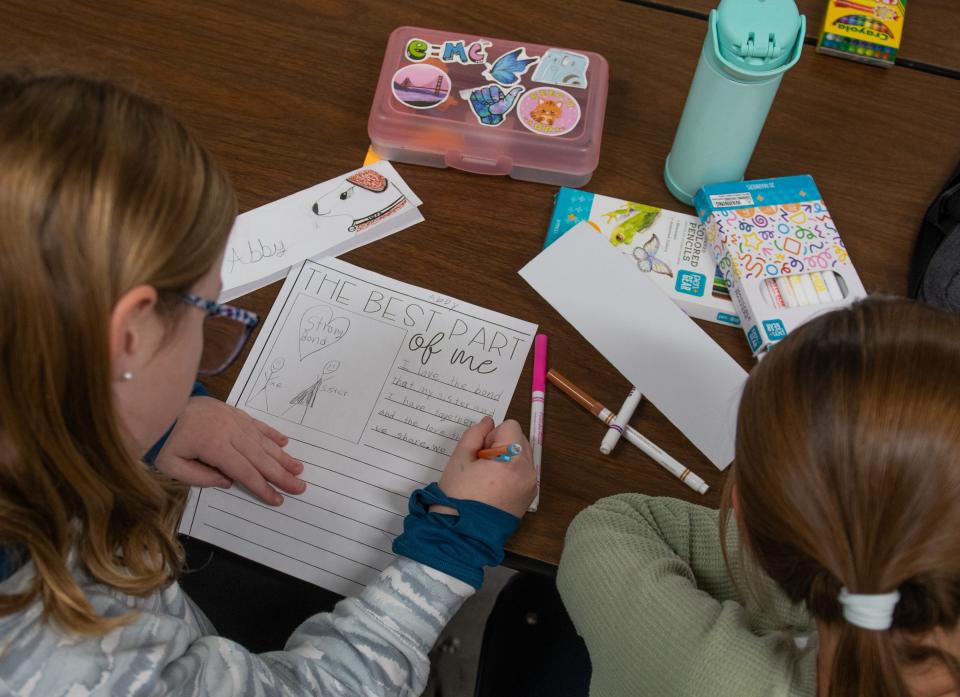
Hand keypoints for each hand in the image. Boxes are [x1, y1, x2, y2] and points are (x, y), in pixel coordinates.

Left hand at [154, 396, 304, 505]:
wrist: (154, 403)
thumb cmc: (160, 439)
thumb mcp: (172, 466)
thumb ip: (200, 478)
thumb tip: (227, 482)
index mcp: (214, 447)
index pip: (245, 472)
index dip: (262, 487)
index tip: (277, 499)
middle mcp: (229, 431)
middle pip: (260, 458)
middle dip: (281, 475)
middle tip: (300, 486)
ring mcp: (232, 419)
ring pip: (262, 441)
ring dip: (281, 456)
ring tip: (297, 468)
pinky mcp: (231, 411)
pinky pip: (256, 424)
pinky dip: (271, 433)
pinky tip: (284, 442)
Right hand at [433, 416, 536, 517]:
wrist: (462, 534)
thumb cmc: (457, 497)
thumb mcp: (459, 459)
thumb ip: (474, 434)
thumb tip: (487, 422)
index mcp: (512, 460)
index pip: (510, 426)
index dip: (491, 436)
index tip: (479, 454)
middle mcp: (528, 471)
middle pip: (519, 439)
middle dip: (502, 445)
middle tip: (481, 464)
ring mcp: (531, 485)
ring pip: (523, 455)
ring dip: (507, 458)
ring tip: (487, 477)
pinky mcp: (530, 497)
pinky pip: (524, 472)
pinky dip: (512, 472)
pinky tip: (494, 487)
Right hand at [468, 85, 522, 125]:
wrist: (490, 117)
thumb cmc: (500, 110)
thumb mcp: (507, 102)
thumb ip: (512, 94)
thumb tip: (521, 88)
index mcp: (495, 89)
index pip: (493, 88)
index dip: (494, 96)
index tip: (496, 101)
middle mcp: (488, 89)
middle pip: (486, 90)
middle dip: (489, 99)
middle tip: (491, 104)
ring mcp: (481, 92)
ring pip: (480, 92)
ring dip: (483, 100)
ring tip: (486, 105)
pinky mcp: (474, 96)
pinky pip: (474, 94)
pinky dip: (477, 100)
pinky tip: (480, 104)